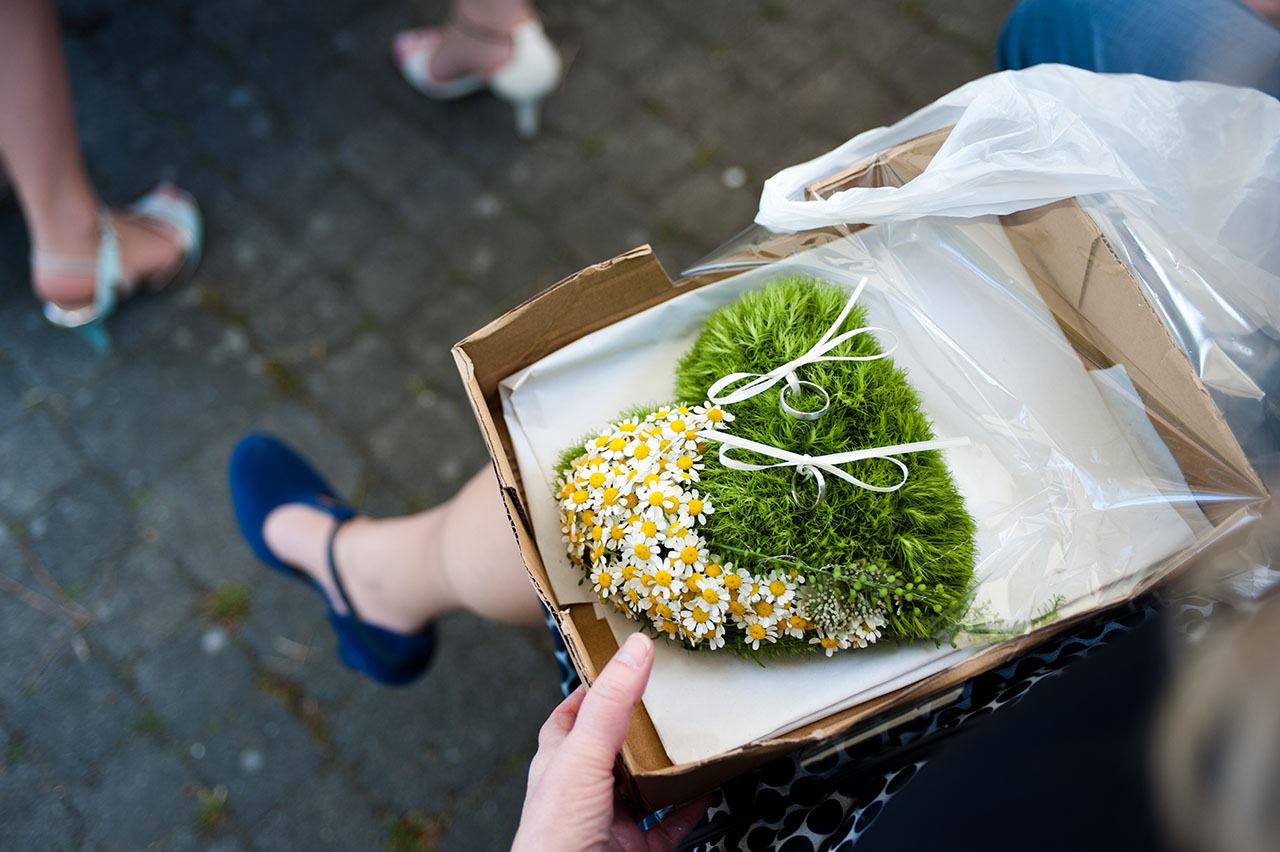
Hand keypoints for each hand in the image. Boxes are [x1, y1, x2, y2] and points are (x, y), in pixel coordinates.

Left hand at [512, 632, 711, 851]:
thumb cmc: (555, 836)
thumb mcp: (582, 756)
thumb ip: (611, 704)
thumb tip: (635, 647)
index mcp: (560, 761)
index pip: (574, 713)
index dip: (596, 686)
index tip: (626, 659)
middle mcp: (584, 790)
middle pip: (615, 746)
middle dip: (642, 724)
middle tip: (674, 695)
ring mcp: (612, 822)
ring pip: (645, 785)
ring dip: (669, 764)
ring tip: (696, 735)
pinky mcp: (638, 850)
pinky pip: (670, 824)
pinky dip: (691, 806)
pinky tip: (709, 788)